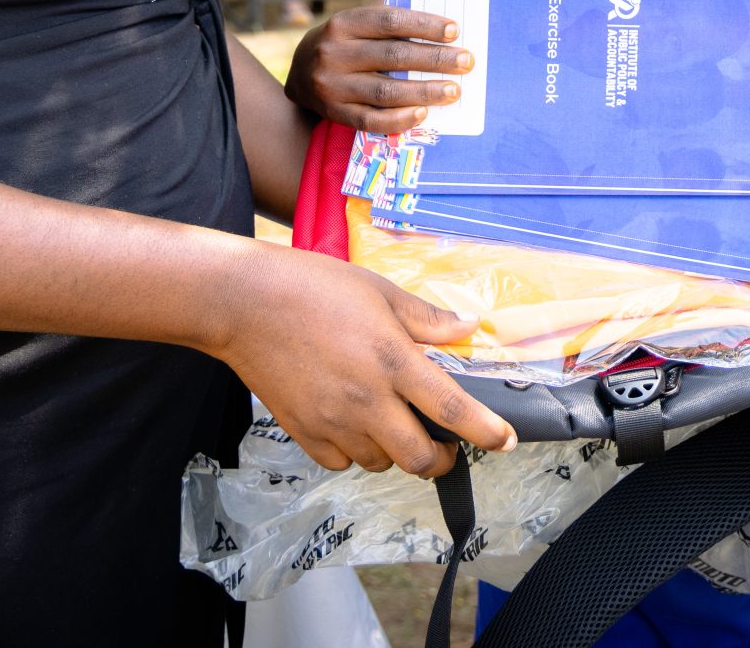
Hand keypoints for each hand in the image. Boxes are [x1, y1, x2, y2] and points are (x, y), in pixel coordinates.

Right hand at [218, 246, 514, 475]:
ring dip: (397, 452)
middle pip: (419, 459)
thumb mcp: (380, 291)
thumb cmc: (313, 287)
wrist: (243, 303)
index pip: (453, 410)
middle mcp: (366, 400)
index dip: (486, 432)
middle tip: (446, 445)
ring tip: (395, 424)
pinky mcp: (303, 432)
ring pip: (381, 463)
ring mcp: (333, 421)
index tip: (505, 441)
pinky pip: (342, 462)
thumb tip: (468, 325)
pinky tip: (355, 425)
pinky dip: (356, 453)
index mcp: (393, 361)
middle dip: (442, 460)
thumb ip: (427, 318)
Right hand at [285, 4, 470, 133]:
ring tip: (453, 90)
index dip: (424, 25)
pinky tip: (423, 112)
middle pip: (394, 56)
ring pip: (386, 91)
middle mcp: (333, 53)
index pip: (390, 20)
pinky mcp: (333, 113)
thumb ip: (388, 20)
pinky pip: (371, 120)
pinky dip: (400, 118)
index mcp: (343, 23)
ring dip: (425, 91)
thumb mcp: (355, 23)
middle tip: (465, 62)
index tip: (454, 31)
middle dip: (435, 59)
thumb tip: (438, 26)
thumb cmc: (343, 43)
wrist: (299, 73)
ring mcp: (331, 86)